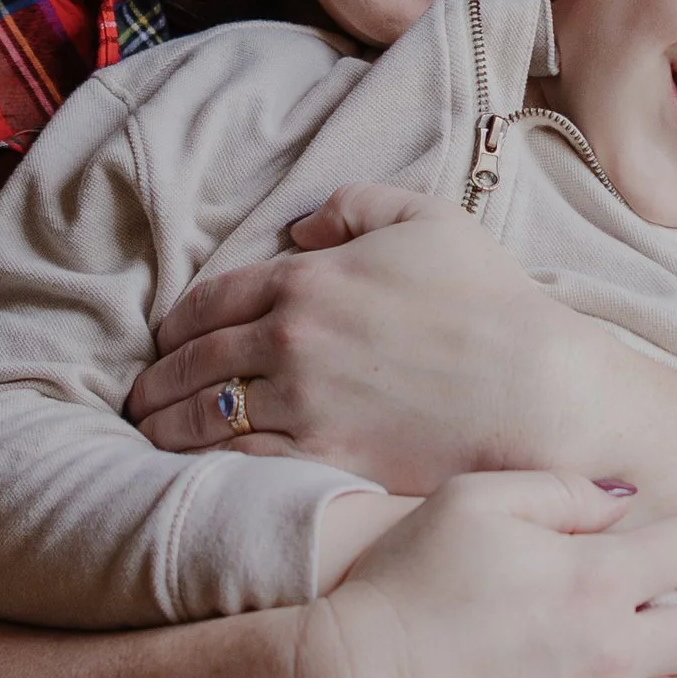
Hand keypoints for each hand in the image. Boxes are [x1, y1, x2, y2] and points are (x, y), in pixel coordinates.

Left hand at [131, 186, 598, 488]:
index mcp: (307, 278)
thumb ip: (357, 204)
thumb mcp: (430, 220)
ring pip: (202, 416)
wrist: (535, 386)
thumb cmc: (492, 301)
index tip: (165, 340)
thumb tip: (303, 223)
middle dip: (157, 378)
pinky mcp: (321, 456)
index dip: (177, 323)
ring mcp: (301, 400)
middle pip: (193, 361)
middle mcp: (289, 337)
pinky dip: (205, 466)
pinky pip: (240, 462)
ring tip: (151, 437)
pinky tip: (193, 473)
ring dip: (164, 426)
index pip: (210, 299)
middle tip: (140, 394)